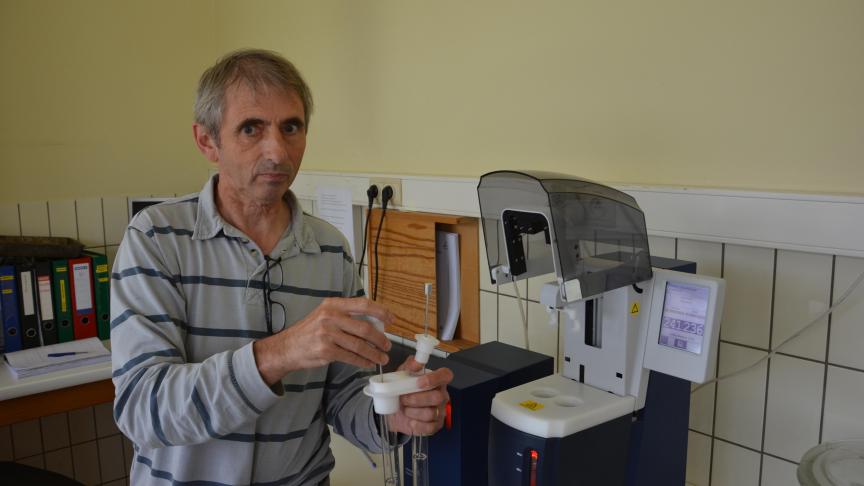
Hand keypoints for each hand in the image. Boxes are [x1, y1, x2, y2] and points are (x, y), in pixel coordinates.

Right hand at [254, 297, 394, 384]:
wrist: (287, 347)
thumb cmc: (309, 331)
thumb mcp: (325, 314)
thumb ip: (346, 315)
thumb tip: (374, 322)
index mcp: (333, 304)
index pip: (363, 304)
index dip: (381, 311)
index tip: (391, 319)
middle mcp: (330, 317)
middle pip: (365, 328)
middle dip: (380, 338)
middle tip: (387, 345)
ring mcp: (327, 334)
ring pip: (360, 345)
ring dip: (374, 353)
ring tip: (382, 357)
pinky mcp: (326, 351)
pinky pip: (351, 357)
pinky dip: (362, 361)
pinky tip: (368, 363)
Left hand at [387, 357, 453, 435]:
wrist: (394, 412)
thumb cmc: (402, 392)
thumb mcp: (402, 375)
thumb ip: (410, 365)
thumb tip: (416, 362)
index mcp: (436, 381)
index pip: (445, 375)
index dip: (435, 378)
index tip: (420, 382)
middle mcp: (441, 395)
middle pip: (437, 397)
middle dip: (416, 398)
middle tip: (403, 398)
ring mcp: (440, 411)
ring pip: (431, 413)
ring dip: (413, 412)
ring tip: (406, 409)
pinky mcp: (435, 425)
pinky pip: (430, 427)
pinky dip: (417, 425)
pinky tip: (411, 421)